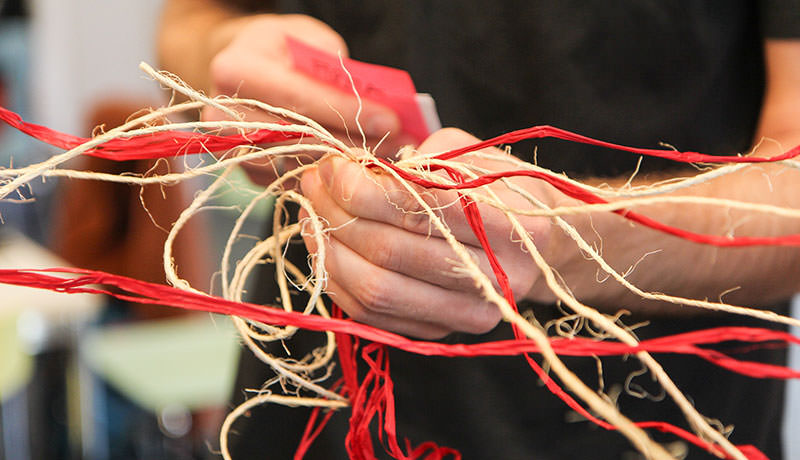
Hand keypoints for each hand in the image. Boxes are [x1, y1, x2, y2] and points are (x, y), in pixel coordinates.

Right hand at [205, 14, 411, 184]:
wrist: (246, 69)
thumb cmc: (283, 51)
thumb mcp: (311, 42)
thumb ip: (337, 71)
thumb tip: (380, 102)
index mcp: (235, 69)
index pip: (298, 98)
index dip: (347, 111)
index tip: (391, 121)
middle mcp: (223, 114)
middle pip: (299, 138)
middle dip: (353, 142)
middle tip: (398, 145)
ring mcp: (232, 149)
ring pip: (299, 165)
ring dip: (346, 165)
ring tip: (386, 156)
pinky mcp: (248, 173)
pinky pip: (295, 181)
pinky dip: (330, 179)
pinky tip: (358, 168)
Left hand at [299, 128, 549, 338]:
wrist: (544, 248)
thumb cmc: (504, 191)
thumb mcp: (475, 156)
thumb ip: (422, 160)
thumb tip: (356, 171)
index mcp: (510, 223)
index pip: (421, 207)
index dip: (363, 186)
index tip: (333, 165)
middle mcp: (495, 275)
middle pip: (391, 250)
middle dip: (337, 213)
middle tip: (313, 183)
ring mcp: (469, 311)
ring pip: (377, 289)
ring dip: (329, 249)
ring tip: (312, 214)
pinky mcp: (443, 332)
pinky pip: (374, 315)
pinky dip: (338, 281)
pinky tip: (325, 248)